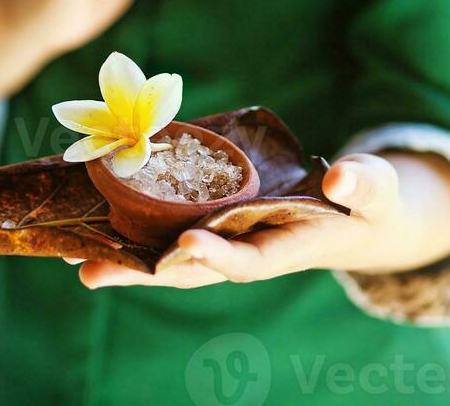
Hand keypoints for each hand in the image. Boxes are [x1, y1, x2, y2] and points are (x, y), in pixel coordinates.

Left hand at [71, 152, 449, 288]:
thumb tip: (340, 177)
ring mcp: (225, 237)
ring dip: (125, 258)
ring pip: (169, 254)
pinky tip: (97, 220)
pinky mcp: (212, 218)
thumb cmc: (364, 202)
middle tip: (92, 270)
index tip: (184, 243)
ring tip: (75, 258)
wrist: (348, 214)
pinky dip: (136, 227)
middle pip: (189, 267)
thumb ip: (364, 184)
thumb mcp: (374, 190)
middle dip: (142, 271)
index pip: (245, 261)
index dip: (215, 257)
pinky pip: (169, 226)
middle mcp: (244, 249)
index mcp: (283, 248)